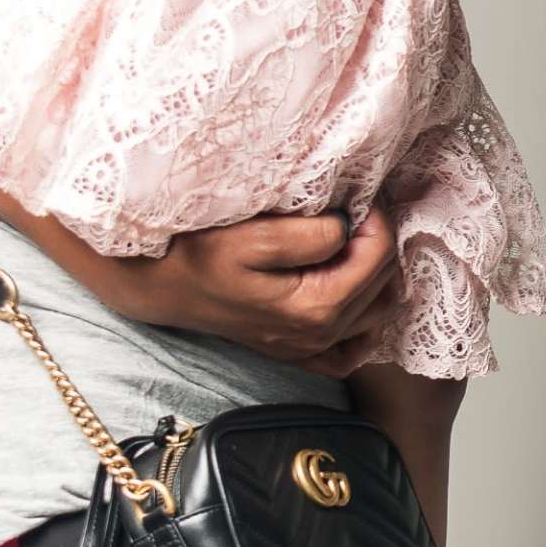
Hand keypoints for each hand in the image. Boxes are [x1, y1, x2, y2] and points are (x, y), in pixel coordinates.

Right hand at [86, 207, 400, 371]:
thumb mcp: (252, 237)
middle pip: (385, 282)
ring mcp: (311, 348)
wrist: (160, 286)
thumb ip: (309, 236)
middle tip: (357, 211)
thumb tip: (349, 228)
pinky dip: (364, 322)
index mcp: (316, 307)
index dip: (378, 218)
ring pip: (379, 311)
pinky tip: (353, 294)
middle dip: (378, 240)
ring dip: (378, 274)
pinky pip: (353, 350)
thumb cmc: (199, 255)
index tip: (361, 194)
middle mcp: (321, 335)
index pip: (379, 256)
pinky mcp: (299, 352)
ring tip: (356, 242)